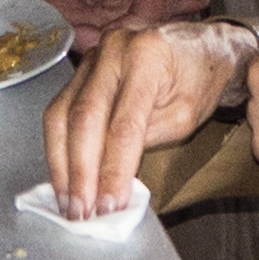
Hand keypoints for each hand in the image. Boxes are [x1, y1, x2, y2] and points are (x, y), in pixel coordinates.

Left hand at [29, 0, 258, 47]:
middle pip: (121, 27)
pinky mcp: (171, 4)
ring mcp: (180, 4)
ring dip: (85, 12)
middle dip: (75, 18)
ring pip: (122, 22)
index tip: (50, 18)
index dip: (83, 27)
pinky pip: (130, 12)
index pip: (125, 25)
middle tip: (41, 4)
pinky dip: (102, 5)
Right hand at [39, 18, 252, 220]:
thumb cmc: (200, 80)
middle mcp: (113, 51)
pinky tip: (63, 177)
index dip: (114, 169)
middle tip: (81, 211)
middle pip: (84, 118)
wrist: (200, 48)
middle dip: (80, 172)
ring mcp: (92, 58)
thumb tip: (111, 178)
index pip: (123, 124)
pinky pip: (58, 111)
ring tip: (68, 202)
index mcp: (147, 57)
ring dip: (61, 164)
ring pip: (61, 115)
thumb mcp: (185, 115)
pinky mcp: (79, 71)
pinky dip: (58, 148)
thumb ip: (148, 139)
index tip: (110, 204)